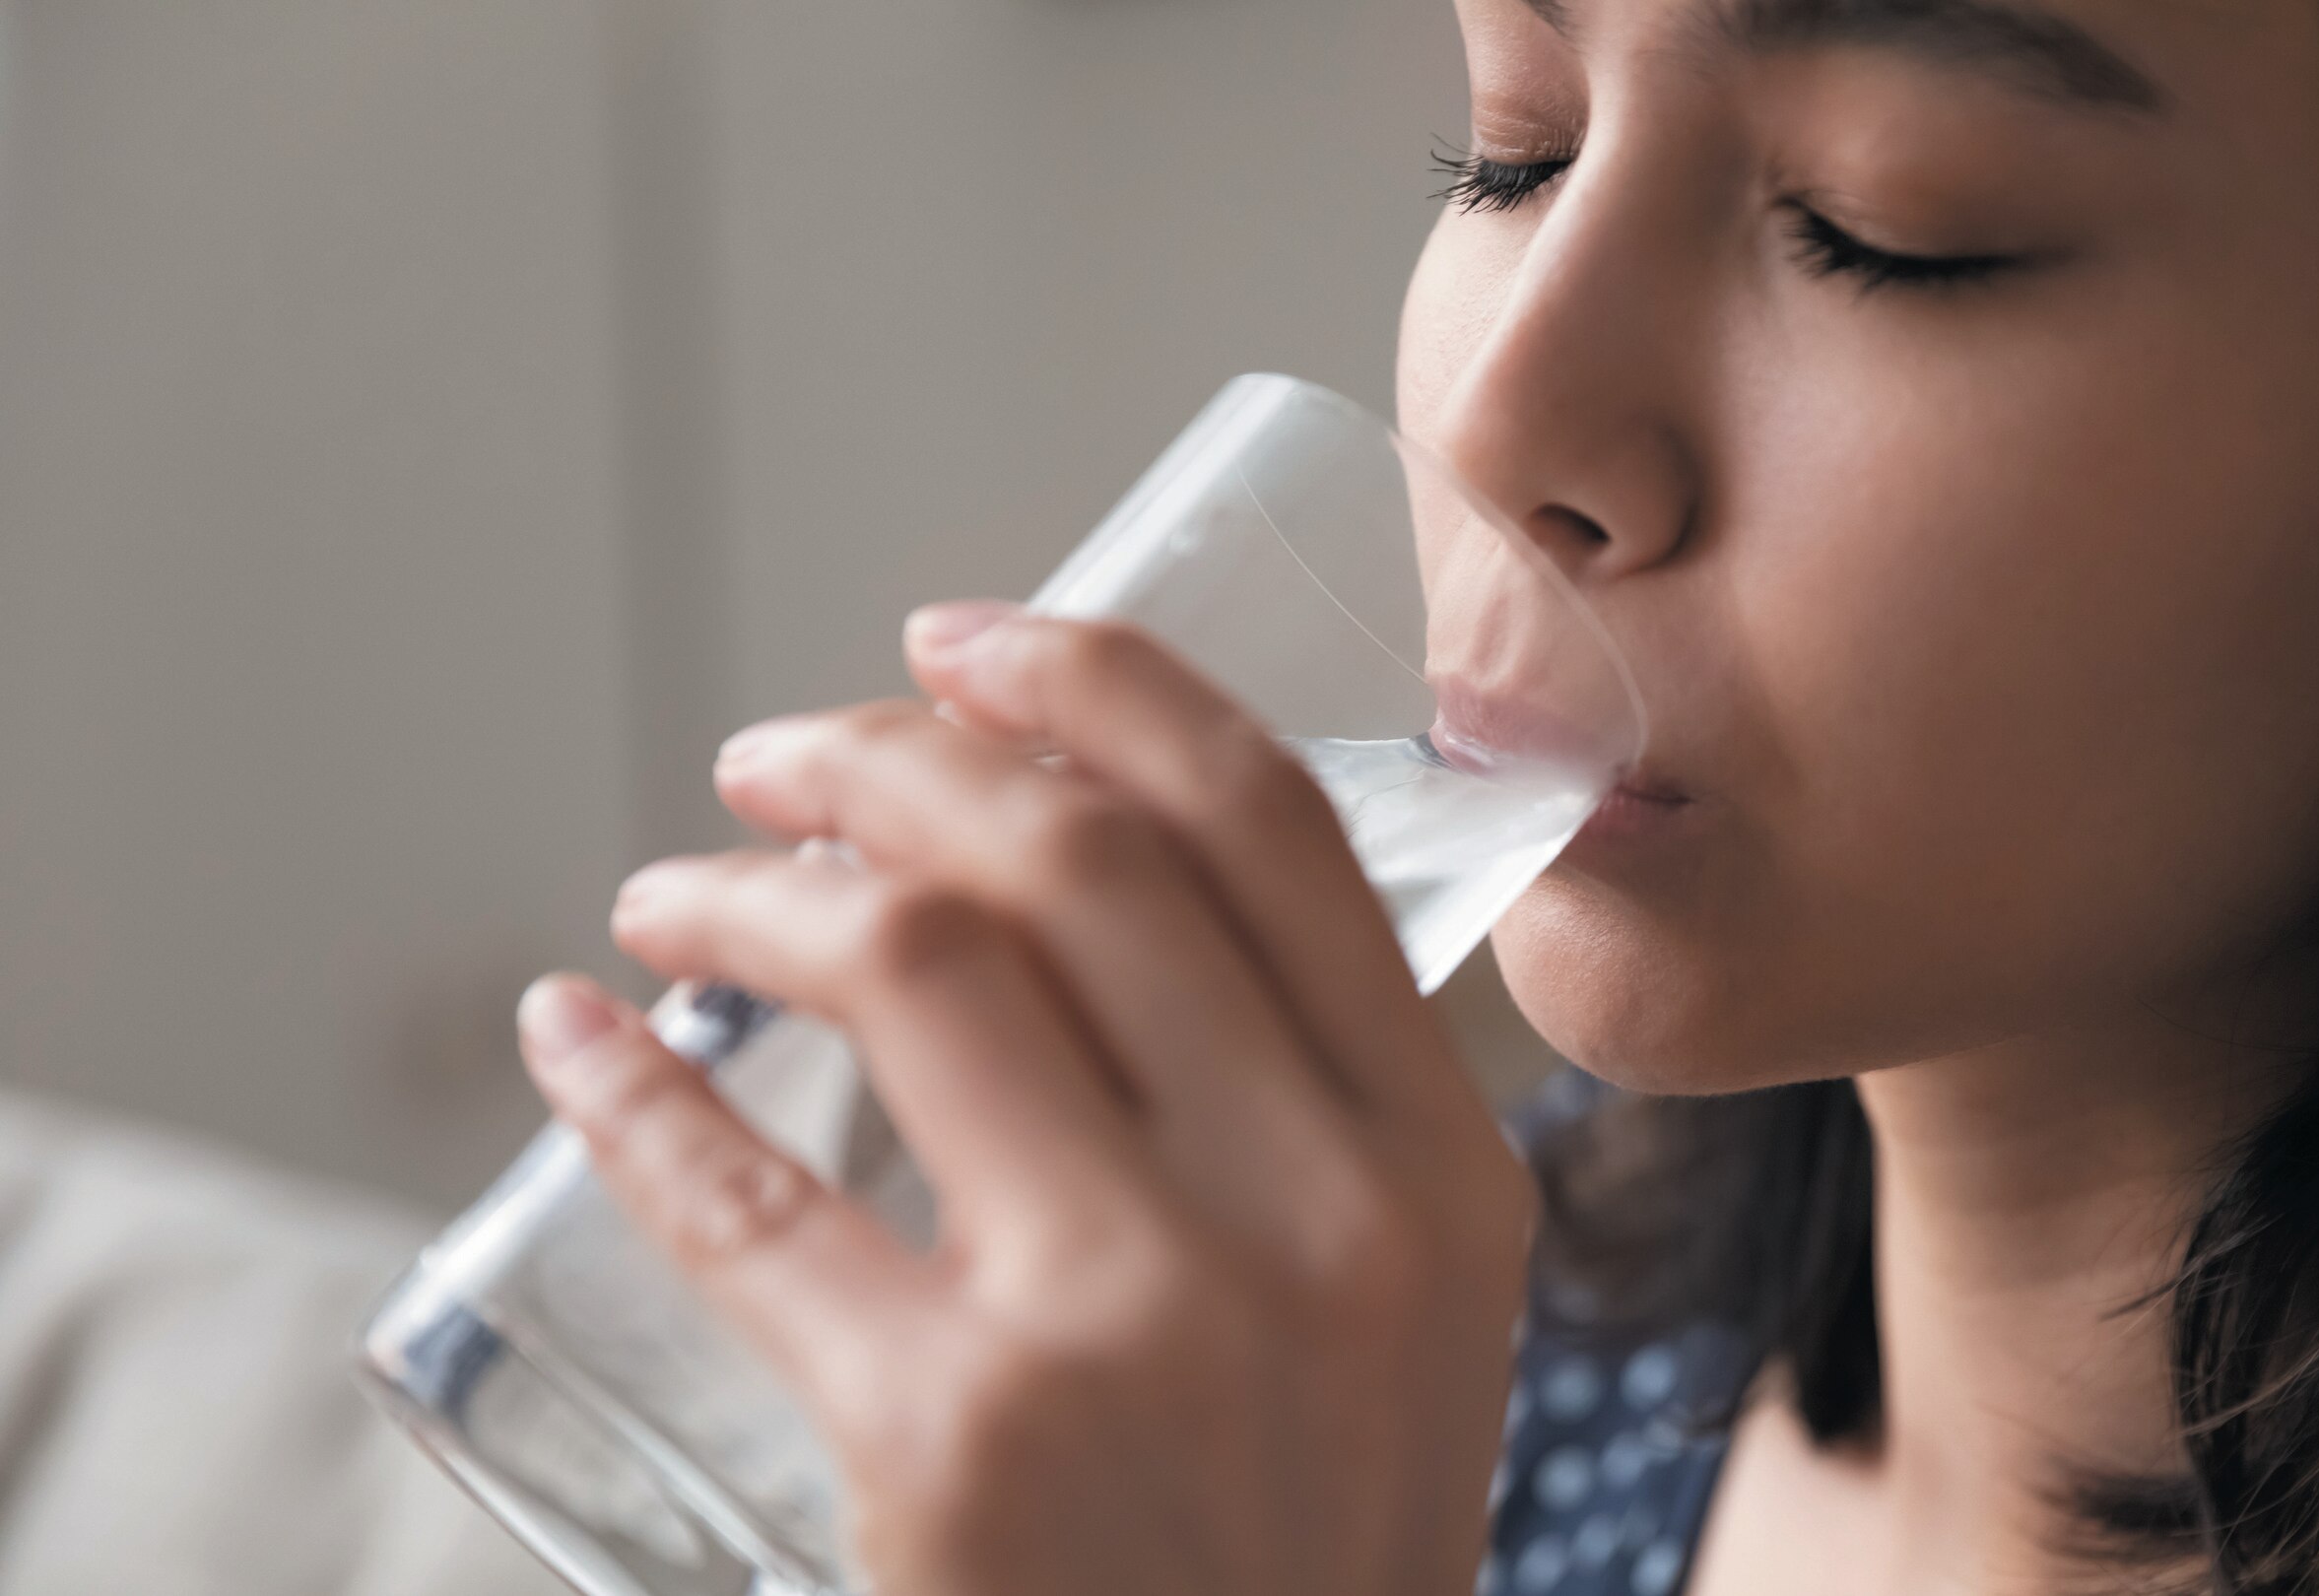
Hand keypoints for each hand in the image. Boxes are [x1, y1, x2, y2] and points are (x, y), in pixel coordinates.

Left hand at [514, 605, 1532, 1595]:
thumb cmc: (1309, 1540)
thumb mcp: (1403, 1309)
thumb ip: (1309, 1098)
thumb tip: (1075, 873)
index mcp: (1437, 1167)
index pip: (1269, 822)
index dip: (1094, 682)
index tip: (958, 641)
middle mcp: (1309, 1217)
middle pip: (1072, 857)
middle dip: (886, 760)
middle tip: (775, 766)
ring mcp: (1129, 1323)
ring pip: (913, 963)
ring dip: (749, 894)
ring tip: (677, 903)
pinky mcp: (947, 1442)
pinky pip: (746, 1199)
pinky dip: (634, 1091)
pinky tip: (580, 1037)